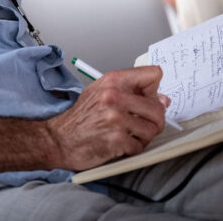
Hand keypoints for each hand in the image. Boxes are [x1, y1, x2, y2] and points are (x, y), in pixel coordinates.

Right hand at [45, 66, 167, 170]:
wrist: (59, 139)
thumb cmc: (80, 117)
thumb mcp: (101, 92)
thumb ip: (131, 92)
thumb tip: (162, 99)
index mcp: (113, 80)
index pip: (154, 74)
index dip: (154, 89)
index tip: (149, 98)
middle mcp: (114, 96)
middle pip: (158, 107)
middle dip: (154, 120)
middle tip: (142, 124)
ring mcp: (115, 118)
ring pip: (153, 128)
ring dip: (144, 136)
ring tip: (129, 135)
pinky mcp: (116, 140)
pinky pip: (140, 146)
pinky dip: (133, 148)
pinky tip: (121, 144)